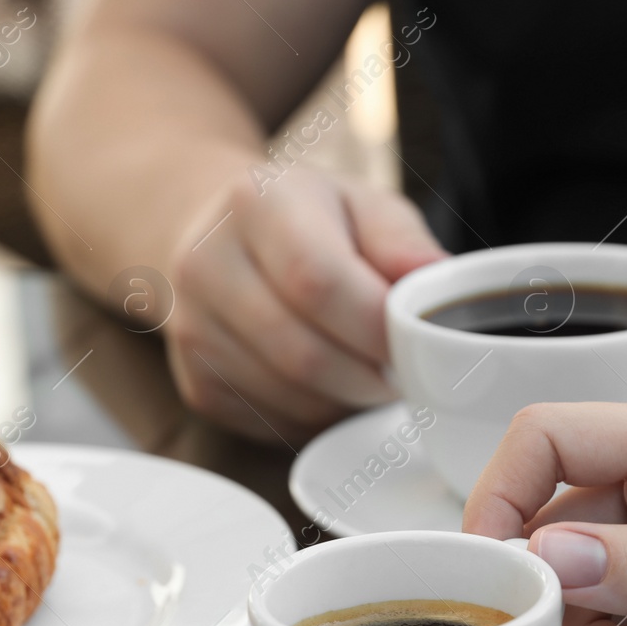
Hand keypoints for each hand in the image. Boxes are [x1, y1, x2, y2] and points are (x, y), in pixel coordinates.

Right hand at [164, 168, 445, 441]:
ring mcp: (191, 328)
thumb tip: (435, 282)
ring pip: (291, 397)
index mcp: (256, 203)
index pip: (317, 281)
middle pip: (302, 353)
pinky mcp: (196, 382)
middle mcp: (206, 264)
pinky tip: (328, 384)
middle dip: (368, 377)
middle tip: (401, 371)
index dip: (375, 326)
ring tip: (367, 372)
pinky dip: (317, 415)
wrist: (218, 236)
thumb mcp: (363, 204)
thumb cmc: (308, 221)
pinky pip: (273, 422)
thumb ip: (402, 243)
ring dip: (347, 400)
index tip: (413, 341)